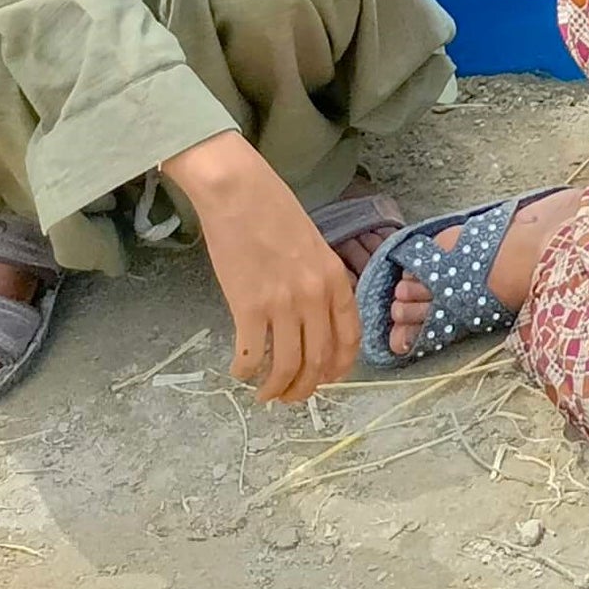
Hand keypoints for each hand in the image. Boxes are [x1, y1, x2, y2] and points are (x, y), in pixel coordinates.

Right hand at [166, 132, 354, 404]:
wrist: (239, 192)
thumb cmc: (275, 212)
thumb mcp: (313, 247)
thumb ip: (317, 283)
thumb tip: (312, 322)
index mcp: (334, 280)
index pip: (349, 338)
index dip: (339, 368)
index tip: (326, 380)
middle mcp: (315, 297)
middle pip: (318, 361)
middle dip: (305, 387)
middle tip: (290, 396)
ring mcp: (283, 304)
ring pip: (287, 367)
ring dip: (276, 389)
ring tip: (265, 394)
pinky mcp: (248, 307)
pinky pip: (251, 355)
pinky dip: (245, 371)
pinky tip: (239, 371)